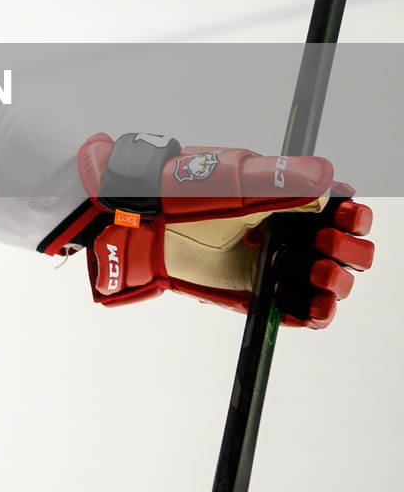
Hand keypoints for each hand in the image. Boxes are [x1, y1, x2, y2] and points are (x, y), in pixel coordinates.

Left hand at [68, 133, 374, 327]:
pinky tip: (317, 305)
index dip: (353, 216)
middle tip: (326, 244)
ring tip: (321, 272)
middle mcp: (284, 231)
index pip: (340, 210)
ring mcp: (272, 262)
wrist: (139, 223)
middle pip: (343, 248)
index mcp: (286, 200)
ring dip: (337, 280)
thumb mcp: (232, 181)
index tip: (347, 217)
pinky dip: (315, 313)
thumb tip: (327, 178)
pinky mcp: (255, 291)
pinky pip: (296, 310)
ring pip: (327, 280)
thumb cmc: (180, 192)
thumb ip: (280, 180)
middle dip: (349, 249)